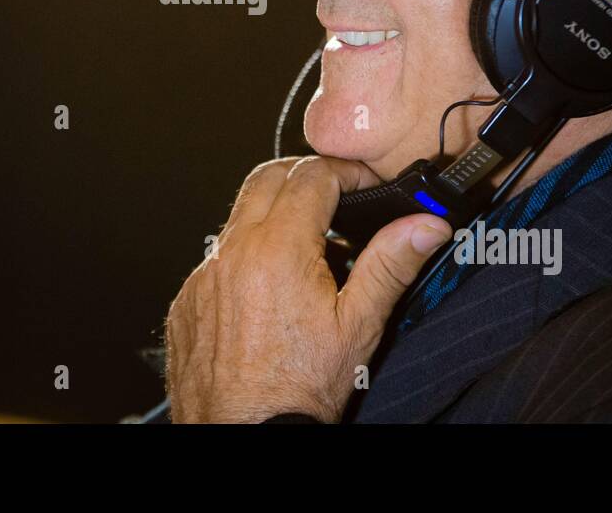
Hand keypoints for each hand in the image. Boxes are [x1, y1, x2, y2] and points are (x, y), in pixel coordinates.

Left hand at [163, 156, 453, 422]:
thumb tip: (424, 225)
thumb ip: (390, 265)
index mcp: (278, 249)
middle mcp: (232, 253)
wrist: (246, 439)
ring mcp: (203, 277)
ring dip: (272, 216)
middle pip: (267, 178)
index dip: (346, 173)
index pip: (311, 175)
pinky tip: (269, 290)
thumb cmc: (298, 392)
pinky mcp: (187, 301)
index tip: (365, 186)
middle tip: (336, 199)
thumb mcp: (358, 327)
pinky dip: (244, 258)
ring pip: (238, 217)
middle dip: (305, 177)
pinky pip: (215, 259)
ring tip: (307, 249)